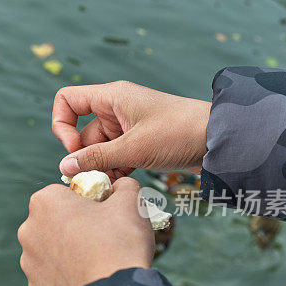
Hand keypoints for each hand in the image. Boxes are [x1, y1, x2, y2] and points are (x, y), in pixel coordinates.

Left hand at [17, 178, 153, 285]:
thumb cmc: (120, 242)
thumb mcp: (130, 202)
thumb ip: (123, 186)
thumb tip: (120, 186)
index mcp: (44, 202)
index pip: (65, 193)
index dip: (87, 202)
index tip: (104, 214)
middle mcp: (28, 229)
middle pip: (55, 221)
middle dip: (74, 226)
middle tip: (103, 238)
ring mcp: (28, 262)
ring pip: (51, 250)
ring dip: (68, 252)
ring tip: (96, 261)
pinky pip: (52, 276)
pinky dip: (66, 277)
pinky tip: (86, 280)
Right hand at [52, 81, 210, 177]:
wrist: (223, 141)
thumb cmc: (179, 134)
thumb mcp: (134, 149)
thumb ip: (97, 159)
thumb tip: (65, 167)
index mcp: (112, 97)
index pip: (68, 100)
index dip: (62, 125)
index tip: (74, 150)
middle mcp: (117, 109)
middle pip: (83, 133)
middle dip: (84, 158)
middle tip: (91, 181)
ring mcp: (129, 127)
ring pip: (100, 149)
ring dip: (101, 169)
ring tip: (108, 187)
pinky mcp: (141, 143)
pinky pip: (116, 157)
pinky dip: (115, 171)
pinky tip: (120, 187)